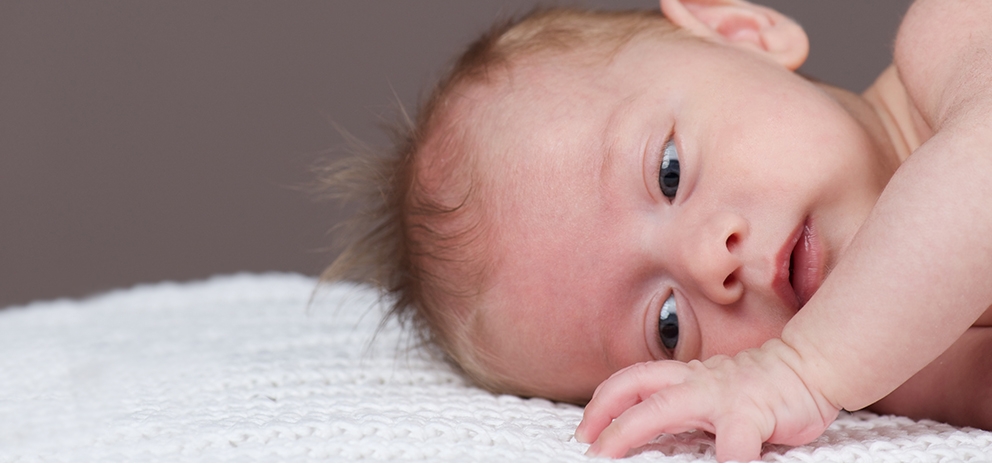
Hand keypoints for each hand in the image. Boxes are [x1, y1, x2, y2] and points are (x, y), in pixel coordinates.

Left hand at [574, 338, 838, 461]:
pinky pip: (732, 444)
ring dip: (633, 431)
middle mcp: (697, 382)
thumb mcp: (714, 395)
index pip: (633, 381)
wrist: (811, 365)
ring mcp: (721, 396)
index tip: (584, 430)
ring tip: (612, 457)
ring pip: (665, 408)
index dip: (603, 402)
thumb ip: (688, 411)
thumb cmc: (760, 389)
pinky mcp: (752, 413)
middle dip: (606, 418)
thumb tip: (652, 434)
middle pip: (637, 390)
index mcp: (686, 378)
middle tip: (587, 447)